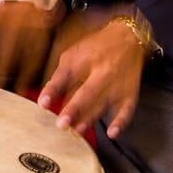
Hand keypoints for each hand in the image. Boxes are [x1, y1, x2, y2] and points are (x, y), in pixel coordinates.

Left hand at [38, 10, 146, 139]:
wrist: (128, 39)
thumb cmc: (94, 49)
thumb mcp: (72, 55)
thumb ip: (60, 76)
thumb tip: (46, 99)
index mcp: (84, 60)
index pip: (66, 76)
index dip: (53, 90)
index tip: (42, 104)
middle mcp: (101, 72)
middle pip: (87, 92)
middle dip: (74, 109)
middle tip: (61, 124)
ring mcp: (117, 84)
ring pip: (104, 104)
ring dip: (91, 119)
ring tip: (78, 131)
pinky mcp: (130, 93)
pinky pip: (127, 109)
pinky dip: (121, 122)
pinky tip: (112, 133)